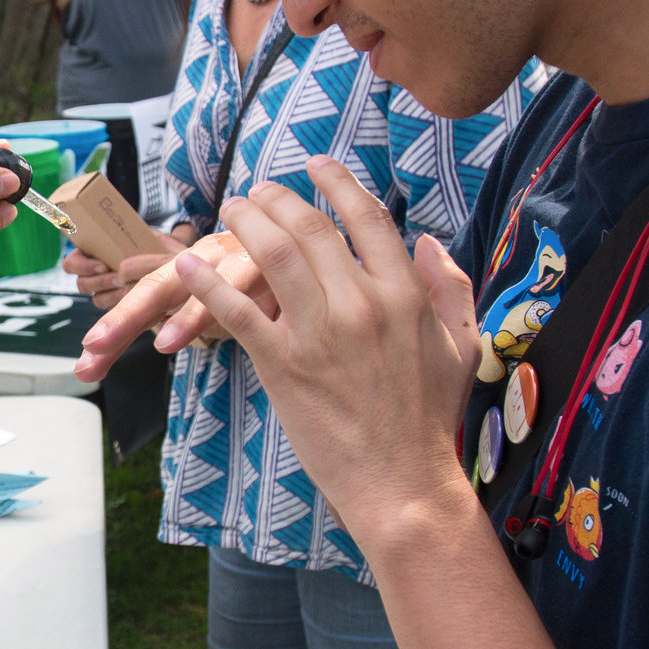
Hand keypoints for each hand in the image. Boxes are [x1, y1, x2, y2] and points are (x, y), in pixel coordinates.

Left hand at [74, 228, 277, 378]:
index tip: (85, 364)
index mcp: (178, 272)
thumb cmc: (244, 273)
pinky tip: (222, 314)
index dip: (113, 331)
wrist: (292, 238)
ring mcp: (224, 258)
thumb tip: (148, 343)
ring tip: (163, 345)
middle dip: (122, 319)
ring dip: (183, 316)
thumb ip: (180, 320)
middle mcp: (194, 262)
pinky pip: (242, 284)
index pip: (137, 303)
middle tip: (94, 347)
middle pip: (153, 290)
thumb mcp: (207, 295)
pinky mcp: (258, 261)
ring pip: (196, 287)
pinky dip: (230, 296)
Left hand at [157, 160, 477, 534]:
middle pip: (311, 227)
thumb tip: (431, 242)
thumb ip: (450, 288)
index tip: (315, 165)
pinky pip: (237, 311)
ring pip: (271, 254)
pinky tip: (187, 265)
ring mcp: (321, 332)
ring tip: (228, 211)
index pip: (369, 217)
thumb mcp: (461, 346)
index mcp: (407, 294)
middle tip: (257, 190)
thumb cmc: (430, 419)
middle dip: (277, 198)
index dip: (338, 182)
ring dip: (243, 223)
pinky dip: (207, 284)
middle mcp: (363, 303)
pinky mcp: (284, 364)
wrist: (402, 483)